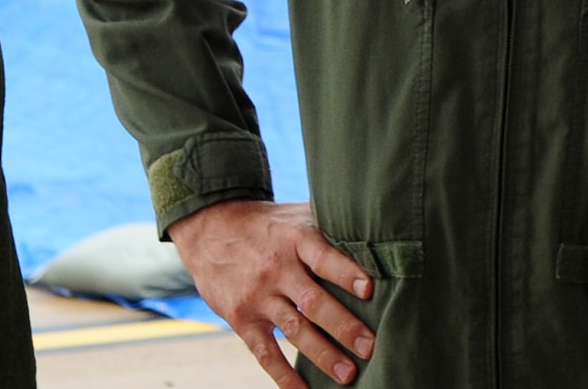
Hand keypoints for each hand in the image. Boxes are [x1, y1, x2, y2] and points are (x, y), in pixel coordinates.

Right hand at [168, 199, 375, 386]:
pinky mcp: (241, 318)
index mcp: (295, 238)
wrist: (210, 228)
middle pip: (313, 300)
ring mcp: (258, 296)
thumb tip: (377, 233)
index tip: (369, 289)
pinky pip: (264, 351)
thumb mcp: (296, 214)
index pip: (322, 257)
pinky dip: (283, 374)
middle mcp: (276, 268)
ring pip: (295, 330)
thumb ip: (329, 225)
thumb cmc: (268, 223)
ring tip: (347, 373)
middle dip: (343, 326)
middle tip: (369, 347)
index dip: (345, 272)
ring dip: (323, 354)